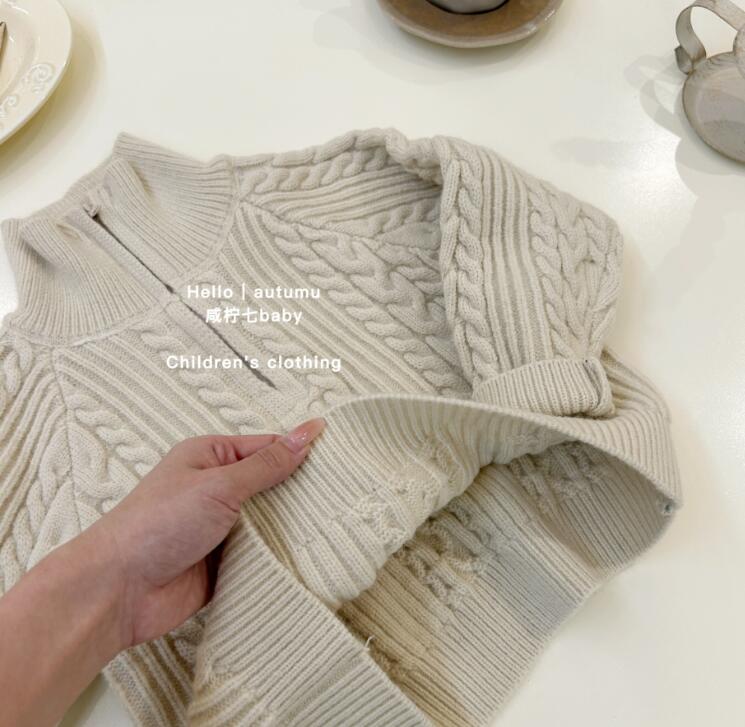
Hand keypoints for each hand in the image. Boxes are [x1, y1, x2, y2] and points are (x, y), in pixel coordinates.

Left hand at [86, 417, 325, 649]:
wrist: (119, 591)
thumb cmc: (159, 523)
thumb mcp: (219, 485)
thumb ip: (266, 465)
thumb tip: (305, 434)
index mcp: (209, 457)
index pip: (265, 447)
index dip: (299, 449)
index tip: (339, 453)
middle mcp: (216, 489)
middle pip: (270, 484)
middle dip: (300, 490)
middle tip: (346, 491)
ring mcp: (220, 527)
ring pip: (269, 521)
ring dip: (292, 526)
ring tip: (339, 522)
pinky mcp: (225, 562)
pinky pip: (261, 553)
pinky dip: (279, 555)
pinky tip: (312, 554)